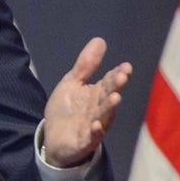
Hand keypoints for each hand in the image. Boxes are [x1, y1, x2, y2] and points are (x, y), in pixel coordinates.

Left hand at [42, 37, 131, 167]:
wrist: (54, 139)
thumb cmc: (67, 110)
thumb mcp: (72, 83)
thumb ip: (86, 65)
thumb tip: (99, 40)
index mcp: (97, 94)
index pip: (110, 82)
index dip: (118, 74)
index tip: (126, 66)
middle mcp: (99, 109)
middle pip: (109, 96)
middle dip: (115, 87)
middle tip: (122, 77)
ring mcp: (94, 126)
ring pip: (104, 116)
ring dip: (110, 107)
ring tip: (115, 97)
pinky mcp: (84, 141)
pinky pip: (92, 137)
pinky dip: (95, 132)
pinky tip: (96, 125)